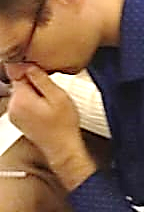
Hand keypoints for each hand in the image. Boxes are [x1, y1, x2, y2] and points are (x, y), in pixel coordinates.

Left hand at [5, 64, 96, 189]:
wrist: (62, 147)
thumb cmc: (63, 125)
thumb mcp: (58, 96)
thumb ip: (40, 79)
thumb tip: (26, 65)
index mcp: (20, 99)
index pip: (18, 73)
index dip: (33, 71)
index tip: (44, 75)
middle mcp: (12, 107)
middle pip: (20, 83)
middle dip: (35, 84)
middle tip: (53, 93)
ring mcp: (13, 115)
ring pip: (22, 93)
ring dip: (35, 94)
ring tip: (51, 103)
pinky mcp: (17, 120)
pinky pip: (23, 103)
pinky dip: (34, 103)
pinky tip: (46, 110)